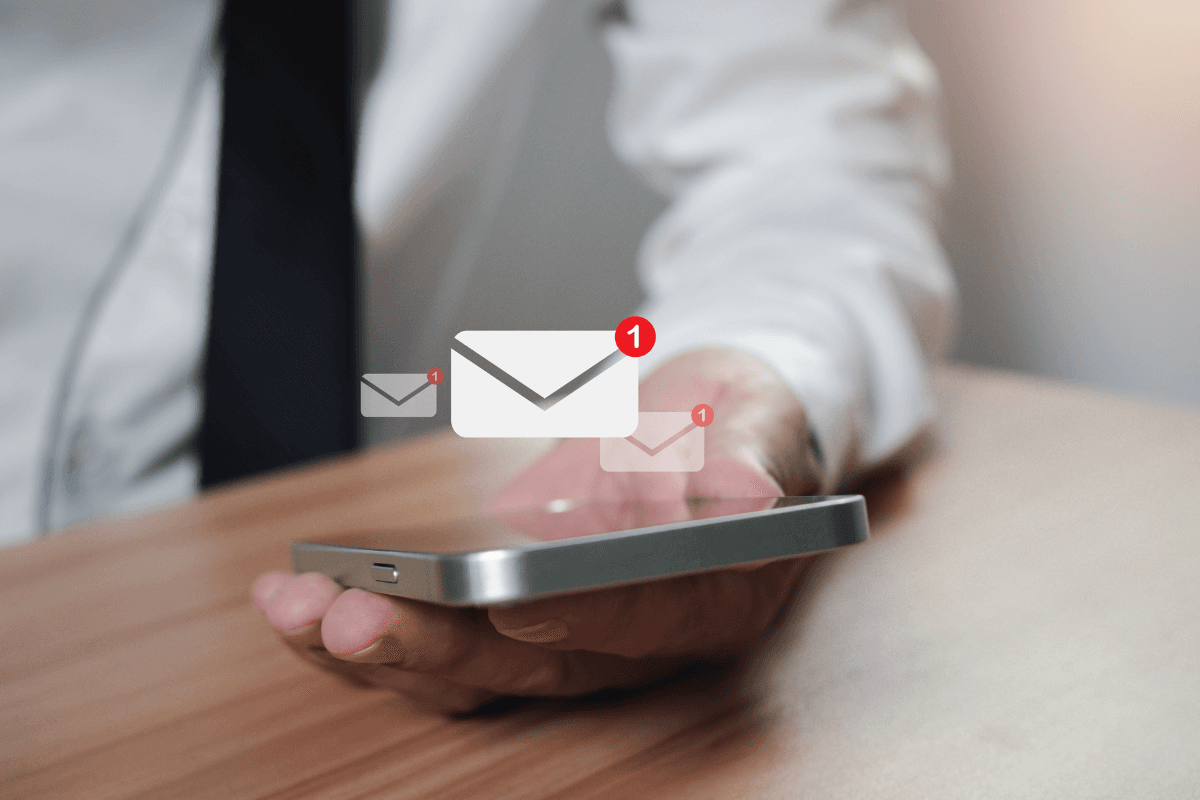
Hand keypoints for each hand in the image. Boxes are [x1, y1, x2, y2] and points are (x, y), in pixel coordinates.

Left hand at [252, 348, 823, 713]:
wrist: (705, 431)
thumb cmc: (741, 428)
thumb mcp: (763, 419)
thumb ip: (753, 456)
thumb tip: (742, 495)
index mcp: (710, 600)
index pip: (643, 620)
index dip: (577, 616)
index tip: (509, 602)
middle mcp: (634, 639)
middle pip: (531, 661)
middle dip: (434, 643)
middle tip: (349, 613)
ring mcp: (570, 634)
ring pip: (468, 669)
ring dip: (377, 647)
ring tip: (294, 605)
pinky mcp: (517, 620)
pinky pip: (440, 643)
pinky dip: (369, 627)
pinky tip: (302, 600)